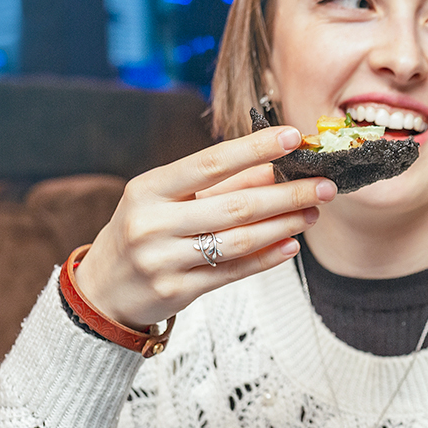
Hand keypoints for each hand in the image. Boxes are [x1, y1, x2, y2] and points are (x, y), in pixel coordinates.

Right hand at [74, 126, 335, 327]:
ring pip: (239, 240)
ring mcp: (163, 259)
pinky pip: (233, 271)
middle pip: (235, 205)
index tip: (293, 137)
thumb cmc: (142, 233)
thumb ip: (219, 185)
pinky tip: (291, 245)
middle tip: (324, 185)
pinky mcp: (177, 290)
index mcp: (148, 189)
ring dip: (284, 225)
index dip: (254, 148)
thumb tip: (273, 167)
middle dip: (287, 194)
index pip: (210, 163)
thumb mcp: (167, 201)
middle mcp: (152, 223)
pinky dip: (267, 257)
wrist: (103, 290)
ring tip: (312, 213)